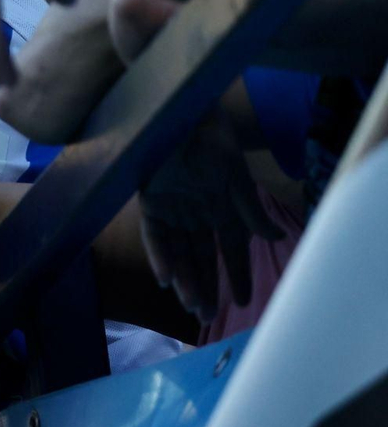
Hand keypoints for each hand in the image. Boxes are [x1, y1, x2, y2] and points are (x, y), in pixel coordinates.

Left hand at [140, 107, 283, 322]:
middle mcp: (198, 213)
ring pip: (179, 252)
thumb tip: (277, 237)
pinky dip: (159, 257)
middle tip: (209, 316)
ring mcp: (173, 209)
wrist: (180, 111)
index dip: (239, 274)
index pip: (232, 249)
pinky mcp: (150, 203)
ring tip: (191, 305)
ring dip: (184, 278)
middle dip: (206, 286)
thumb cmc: (213, 138)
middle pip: (202, 257)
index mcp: (224, 207)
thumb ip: (251, 209)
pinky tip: (165, 278)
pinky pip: (154, 236)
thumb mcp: (237, 176)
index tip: (245, 302)